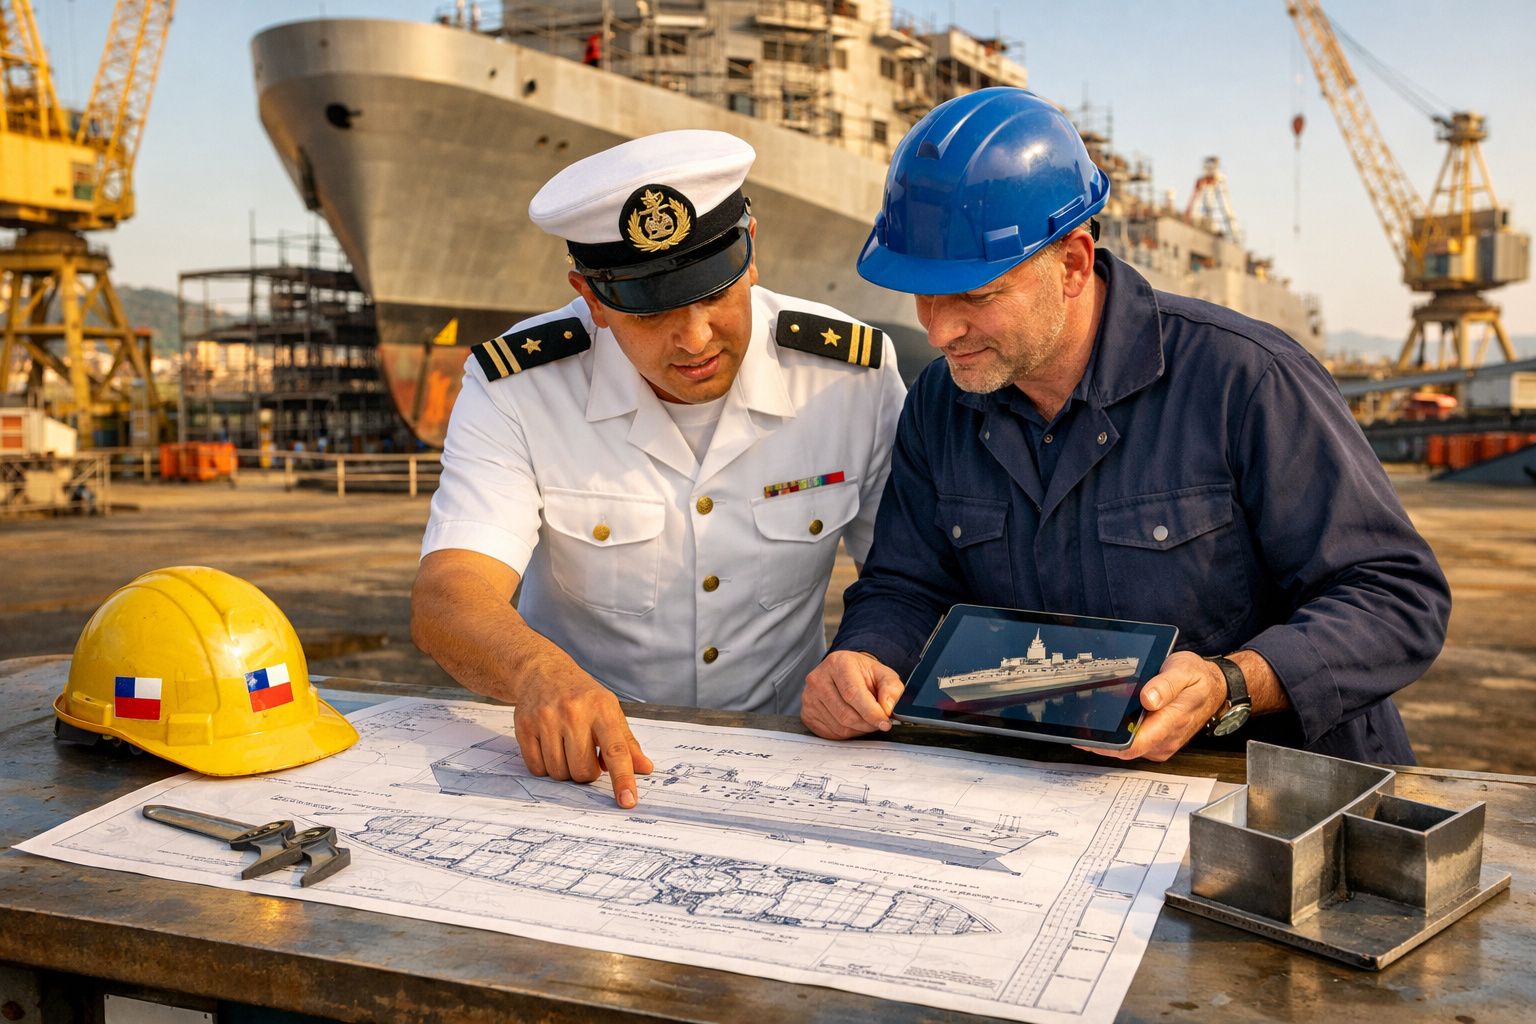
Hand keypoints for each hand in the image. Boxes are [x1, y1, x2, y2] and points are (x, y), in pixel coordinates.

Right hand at [511, 668, 653, 806]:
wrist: (543, 671)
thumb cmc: (582, 695)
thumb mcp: (609, 711)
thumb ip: (626, 742)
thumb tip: (644, 768)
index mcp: (601, 708)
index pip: (616, 750)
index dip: (623, 779)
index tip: (628, 801)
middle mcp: (573, 712)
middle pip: (583, 770)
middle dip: (587, 772)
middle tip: (585, 755)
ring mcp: (546, 718)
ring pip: (559, 773)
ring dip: (565, 770)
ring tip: (567, 748)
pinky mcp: (524, 726)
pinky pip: (537, 768)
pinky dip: (545, 767)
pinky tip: (549, 747)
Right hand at [802, 650, 904, 738]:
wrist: (845, 672)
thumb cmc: (864, 674)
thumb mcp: (884, 675)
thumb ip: (891, 689)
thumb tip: (886, 709)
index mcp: (838, 663)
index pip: (853, 694)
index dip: (871, 712)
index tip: (885, 723)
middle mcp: (818, 678)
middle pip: (845, 714)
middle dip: (867, 724)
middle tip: (878, 723)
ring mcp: (809, 697)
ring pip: (839, 727)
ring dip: (858, 730)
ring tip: (865, 719)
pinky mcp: (806, 713)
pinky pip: (830, 733)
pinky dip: (846, 733)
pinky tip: (852, 722)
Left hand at [1083, 651, 1225, 761]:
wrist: (1214, 687)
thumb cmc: (1198, 679)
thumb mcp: (1183, 671)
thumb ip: (1166, 686)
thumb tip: (1148, 699)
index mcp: (1171, 721)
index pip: (1134, 744)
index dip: (1108, 745)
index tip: (1087, 735)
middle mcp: (1166, 739)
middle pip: (1126, 748)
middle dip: (1102, 740)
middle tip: (1078, 724)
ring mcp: (1162, 743)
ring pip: (1128, 747)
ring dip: (1109, 738)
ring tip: (1087, 721)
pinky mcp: (1158, 741)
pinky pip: (1134, 742)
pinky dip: (1119, 734)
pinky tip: (1107, 721)